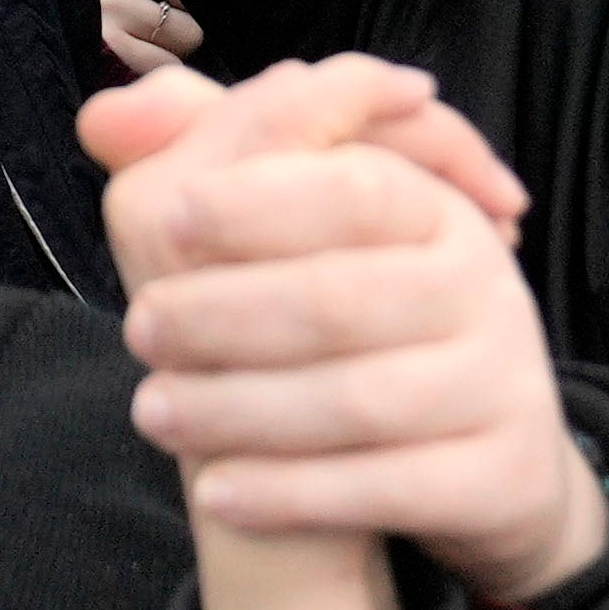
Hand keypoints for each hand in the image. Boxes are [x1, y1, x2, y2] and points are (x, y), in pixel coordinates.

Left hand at [85, 53, 604, 609]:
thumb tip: (104, 115)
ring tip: (153, 412)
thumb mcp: (326, 227)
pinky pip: (388, 489)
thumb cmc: (375, 321)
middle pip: (342, 298)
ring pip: (356, 400)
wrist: (486, 462)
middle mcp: (485, 289)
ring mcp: (502, 385)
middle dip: (223, 312)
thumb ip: (223, 152)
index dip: (259, 200)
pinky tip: (216, 494)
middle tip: (138, 328)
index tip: (171, 217)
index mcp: (440, 212)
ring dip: (238, 408)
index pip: (355, 187)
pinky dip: (292, 494)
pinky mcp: (504, 478)